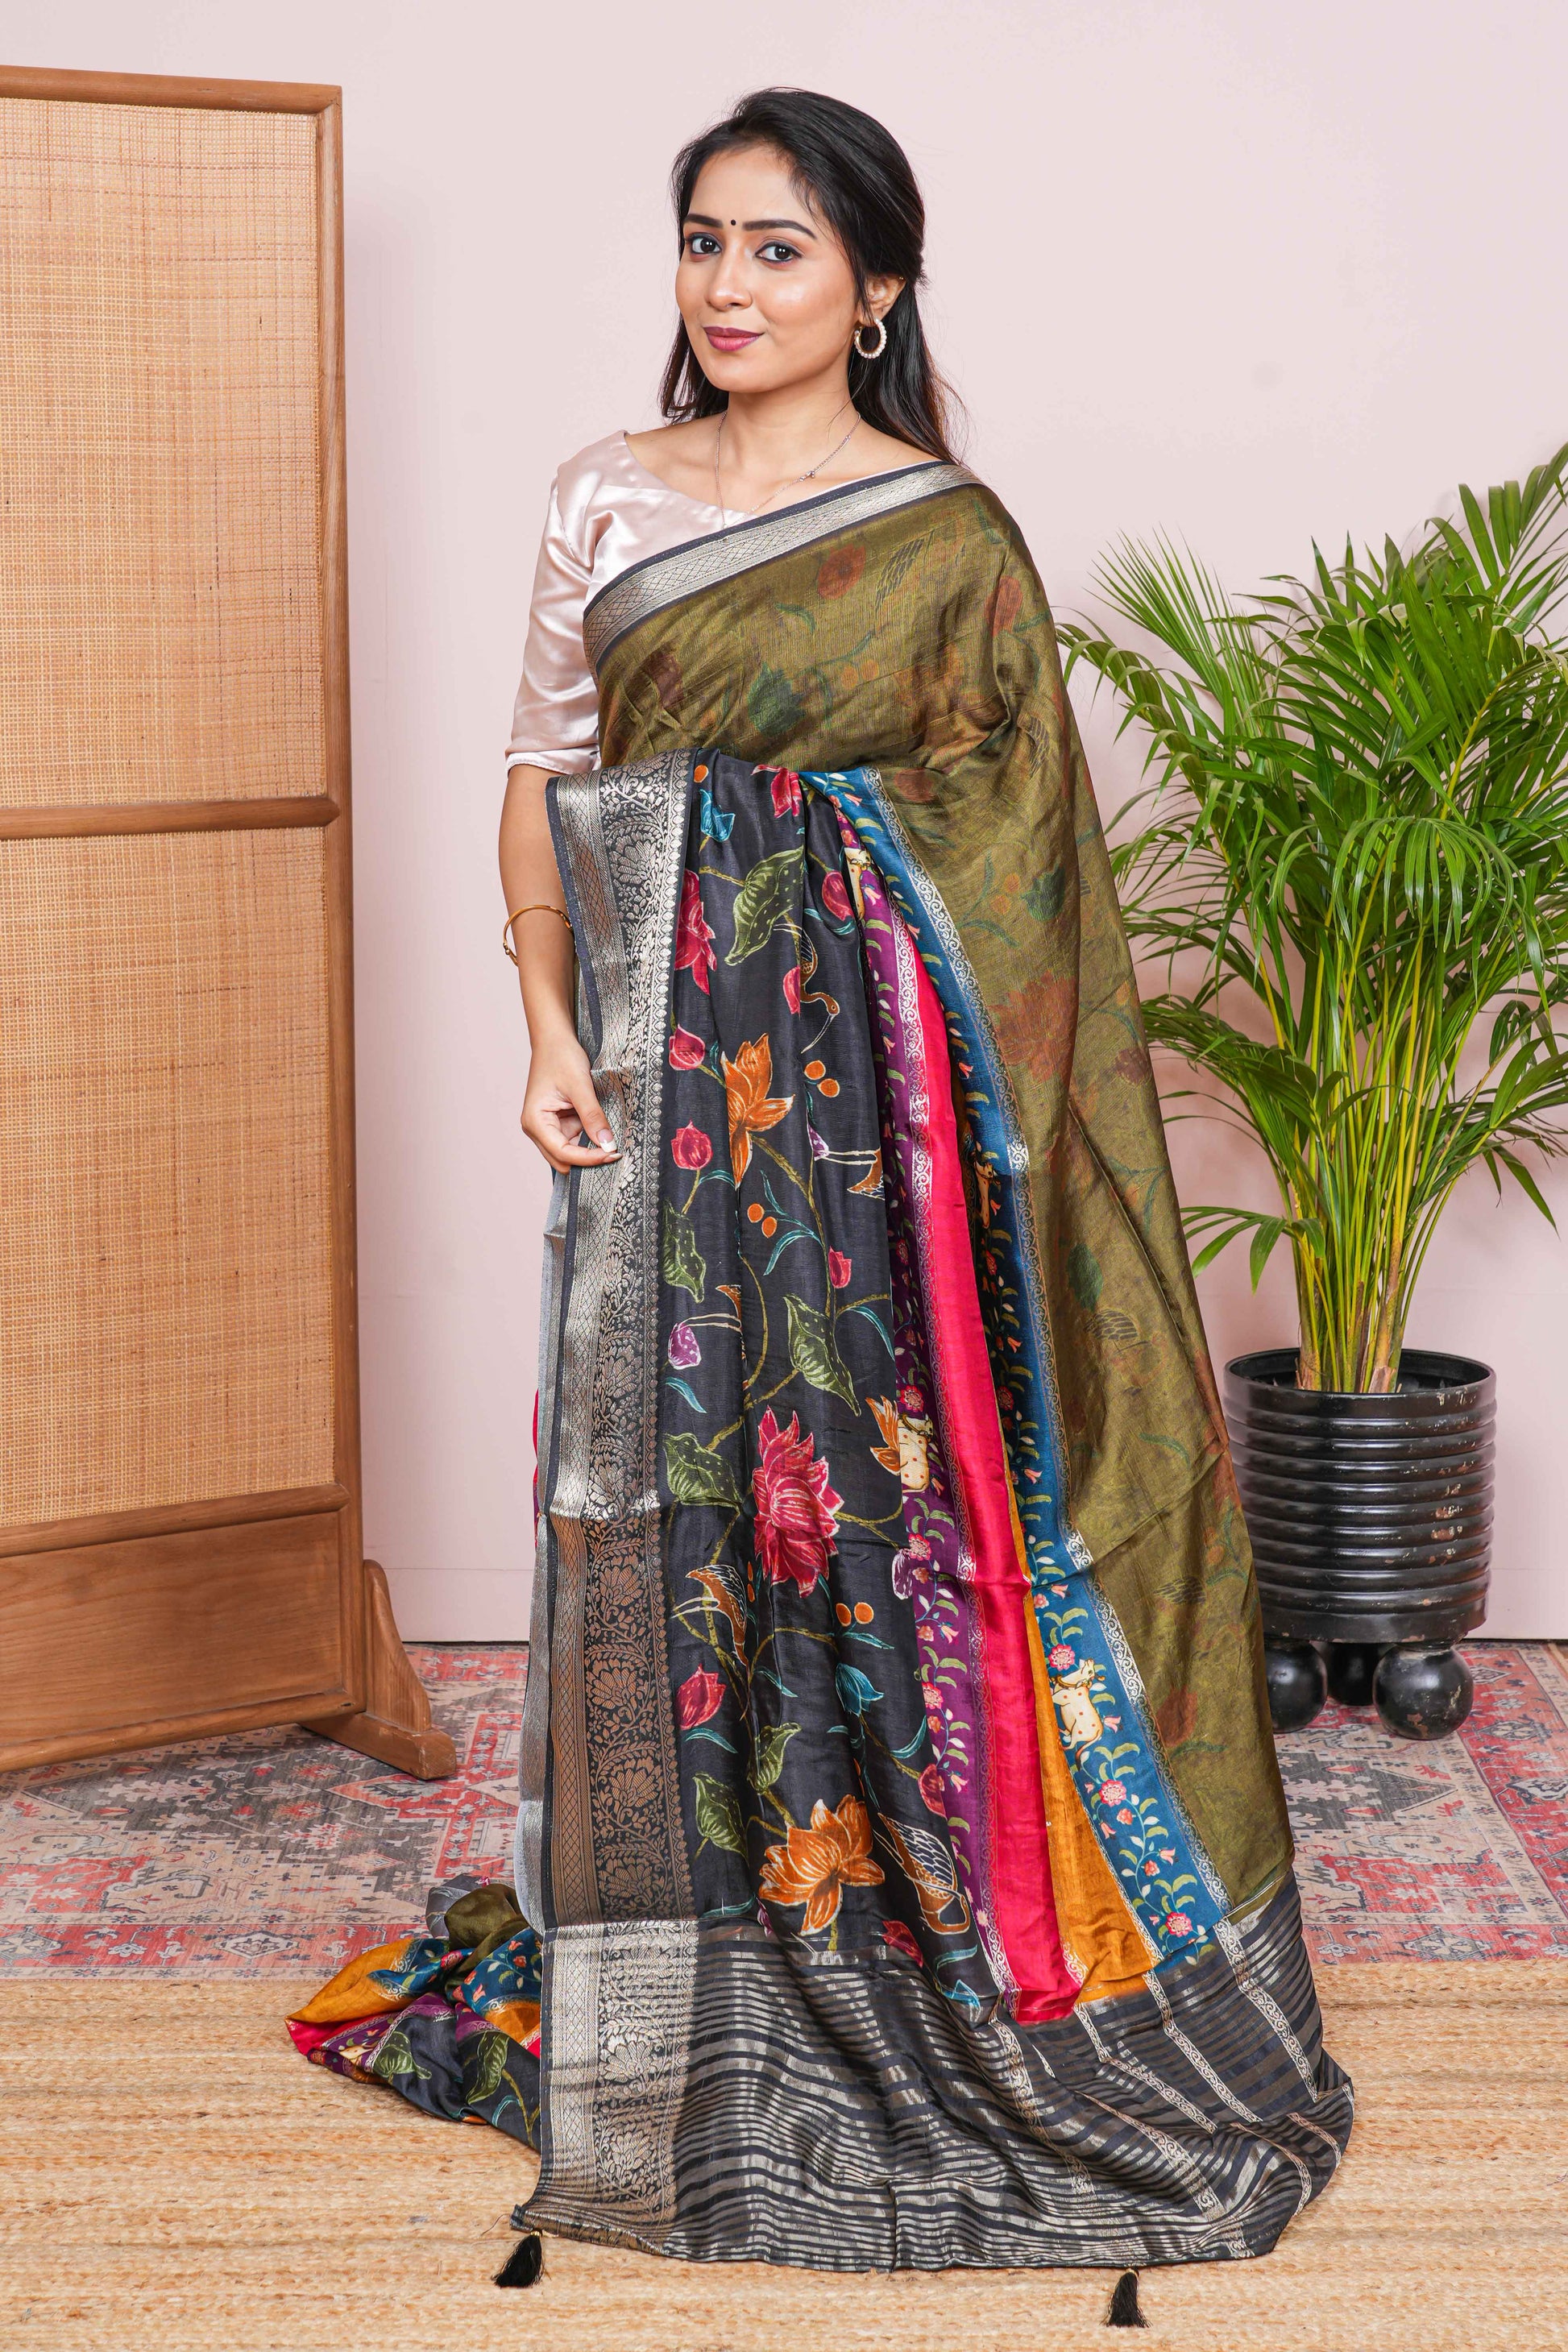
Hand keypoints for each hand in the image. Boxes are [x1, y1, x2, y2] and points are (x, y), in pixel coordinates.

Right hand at [520, 1031, 619, 1170]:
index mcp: (535, 1121)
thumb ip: (592, 1116)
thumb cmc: (560, 1057)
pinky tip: (604, 1134)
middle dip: (587, 1160)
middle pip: (563, 1160)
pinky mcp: (559, 1122)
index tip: (612, 1154)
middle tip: (615, 1152)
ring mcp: (547, 1127)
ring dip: (589, 1151)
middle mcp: (537, 1129)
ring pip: (569, 1153)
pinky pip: (574, 1140)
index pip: (562, 1153)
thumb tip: (607, 1144)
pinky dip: (589, 1141)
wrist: (555, 1039)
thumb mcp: (580, 1086)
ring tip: (612, 1142)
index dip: (588, 1159)